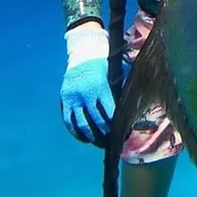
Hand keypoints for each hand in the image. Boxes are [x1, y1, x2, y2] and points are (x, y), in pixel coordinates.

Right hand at [60, 22, 114, 145]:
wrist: (84, 52)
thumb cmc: (106, 65)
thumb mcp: (116, 75)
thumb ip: (121, 93)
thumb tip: (132, 116)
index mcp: (100, 86)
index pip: (110, 114)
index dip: (117, 128)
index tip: (124, 136)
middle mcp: (84, 94)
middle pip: (96, 123)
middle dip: (106, 136)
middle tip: (114, 143)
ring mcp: (72, 98)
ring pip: (82, 126)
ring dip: (93, 139)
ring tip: (101, 144)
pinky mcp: (64, 101)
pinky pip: (69, 123)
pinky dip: (78, 133)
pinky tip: (87, 139)